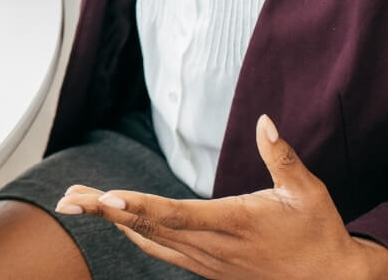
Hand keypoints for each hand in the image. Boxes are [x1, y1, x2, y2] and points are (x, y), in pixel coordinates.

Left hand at [54, 115, 387, 279]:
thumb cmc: (319, 234)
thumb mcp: (307, 192)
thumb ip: (281, 157)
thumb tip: (264, 122)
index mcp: (234, 223)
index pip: (176, 215)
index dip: (139, 207)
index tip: (106, 199)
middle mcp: (212, 247)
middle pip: (149, 227)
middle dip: (105, 212)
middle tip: (68, 198)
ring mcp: (207, 261)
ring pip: (149, 240)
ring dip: (111, 222)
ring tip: (76, 203)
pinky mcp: (207, 268)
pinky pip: (161, 250)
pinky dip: (134, 234)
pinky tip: (116, 221)